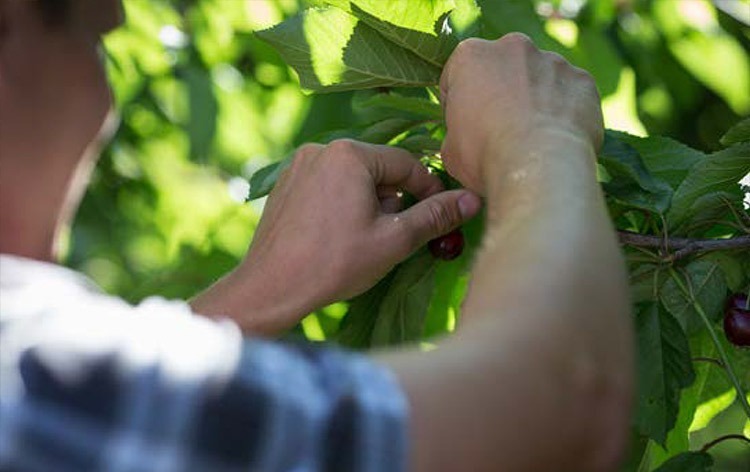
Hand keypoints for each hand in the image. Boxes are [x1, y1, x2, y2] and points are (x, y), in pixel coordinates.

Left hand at [192, 139, 480, 335]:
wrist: (271, 288)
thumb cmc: (334, 264)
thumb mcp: (394, 240)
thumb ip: (434, 216)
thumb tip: (471, 200)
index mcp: (349, 154)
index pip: (406, 163)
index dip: (428, 189)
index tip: (439, 215)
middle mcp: (320, 150)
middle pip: (377, 169)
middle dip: (394, 200)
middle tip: (397, 235)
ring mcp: (298, 166)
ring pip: (352, 178)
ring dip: (369, 203)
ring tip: (366, 240)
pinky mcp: (285, 186)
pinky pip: (327, 186)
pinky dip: (342, 205)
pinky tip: (339, 237)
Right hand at [440, 34, 603, 193]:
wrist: (539, 168)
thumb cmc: (486, 156)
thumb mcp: (451, 149)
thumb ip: (459, 128)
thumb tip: (468, 135)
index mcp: (471, 56)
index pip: (458, 76)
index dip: (459, 104)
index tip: (466, 127)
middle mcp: (513, 47)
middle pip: (503, 69)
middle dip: (501, 92)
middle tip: (501, 130)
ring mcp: (553, 60)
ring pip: (539, 78)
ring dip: (535, 100)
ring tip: (533, 139)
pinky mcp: (582, 80)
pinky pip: (569, 94)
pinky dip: (564, 111)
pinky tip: (557, 139)